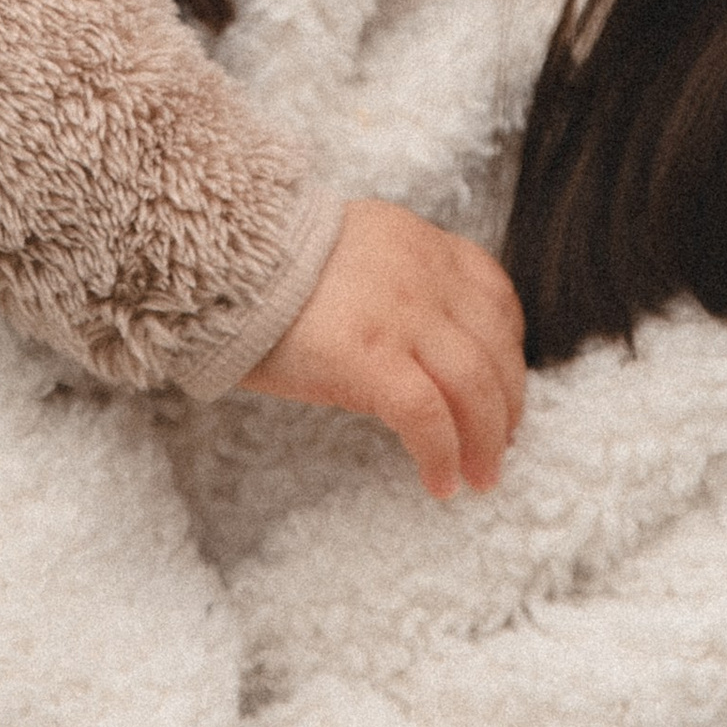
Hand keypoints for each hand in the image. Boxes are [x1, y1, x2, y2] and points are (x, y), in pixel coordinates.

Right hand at [240, 200, 526, 500]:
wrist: (218, 262)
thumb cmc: (266, 269)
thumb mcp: (348, 251)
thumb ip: (392, 280)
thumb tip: (417, 342)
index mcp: (418, 243)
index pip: (493, 294)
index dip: (508, 349)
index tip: (503, 387)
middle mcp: (422, 274)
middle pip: (494, 348)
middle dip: (507, 406)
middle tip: (499, 446)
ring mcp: (400, 316)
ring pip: (475, 386)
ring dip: (486, 440)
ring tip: (479, 477)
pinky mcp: (369, 358)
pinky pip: (428, 417)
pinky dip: (442, 455)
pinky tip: (438, 483)